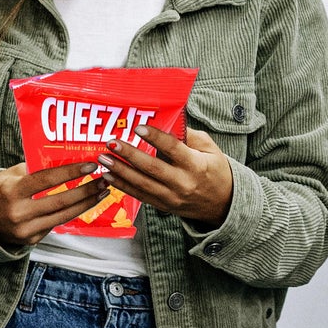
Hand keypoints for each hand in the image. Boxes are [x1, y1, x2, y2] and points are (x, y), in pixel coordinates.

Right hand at [0, 161, 108, 245]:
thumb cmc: (0, 191)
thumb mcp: (11, 174)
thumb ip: (34, 168)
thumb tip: (65, 158)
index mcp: (12, 191)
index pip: (46, 180)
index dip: (70, 173)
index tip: (90, 166)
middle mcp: (19, 213)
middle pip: (61, 201)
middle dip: (86, 190)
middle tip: (104, 179)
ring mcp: (26, 230)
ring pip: (64, 216)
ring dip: (86, 203)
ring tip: (101, 192)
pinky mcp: (32, 240)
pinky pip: (56, 224)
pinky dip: (72, 213)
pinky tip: (85, 203)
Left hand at [96, 126, 233, 226]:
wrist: (223, 203)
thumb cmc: (215, 170)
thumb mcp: (210, 149)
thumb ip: (189, 136)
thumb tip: (168, 121)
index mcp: (196, 165)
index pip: (173, 149)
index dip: (155, 138)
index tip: (139, 128)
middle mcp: (182, 183)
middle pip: (152, 168)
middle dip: (129, 155)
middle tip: (111, 143)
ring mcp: (171, 197)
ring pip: (142, 184)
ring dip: (120, 171)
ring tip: (104, 159)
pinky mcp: (163, 206)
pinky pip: (140, 196)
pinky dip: (122, 186)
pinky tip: (108, 176)